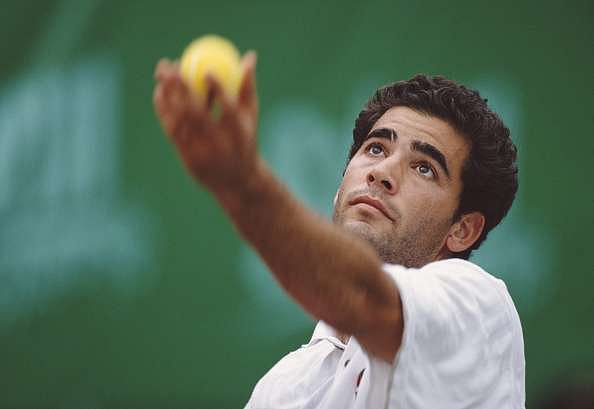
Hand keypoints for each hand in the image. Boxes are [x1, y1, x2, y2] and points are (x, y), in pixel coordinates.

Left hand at [153, 51, 259, 195]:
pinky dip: (164, 110)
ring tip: (162, 72)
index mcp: (240, 136)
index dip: (218, 91)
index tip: (206, 70)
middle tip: (172, 64)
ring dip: (168, 95)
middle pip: (197, 114)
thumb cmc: (245, 142)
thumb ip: (247, 87)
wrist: (235, 182)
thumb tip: (248, 56)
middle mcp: (220, 147)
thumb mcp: (250, 117)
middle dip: (181, 88)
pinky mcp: (186, 158)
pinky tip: (159, 92)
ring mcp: (202, 155)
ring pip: (180, 121)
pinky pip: (171, 129)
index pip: (229, 111)